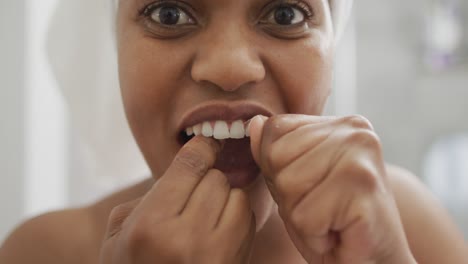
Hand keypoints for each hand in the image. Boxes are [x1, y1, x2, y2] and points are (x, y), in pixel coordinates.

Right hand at [100, 136, 255, 263]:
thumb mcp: (119, 232)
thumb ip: (150, 195)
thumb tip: (188, 168)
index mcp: (152, 226)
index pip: (191, 164)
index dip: (201, 146)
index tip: (205, 143)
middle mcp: (188, 238)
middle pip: (216, 178)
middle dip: (205, 179)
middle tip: (193, 192)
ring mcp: (217, 254)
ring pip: (237, 196)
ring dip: (224, 197)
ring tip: (205, 212)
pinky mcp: (236, 261)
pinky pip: (247, 220)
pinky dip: (236, 215)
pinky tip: (217, 227)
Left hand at [249, 115, 415, 263]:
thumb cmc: (333, 224)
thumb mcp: (293, 184)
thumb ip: (273, 153)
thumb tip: (255, 123)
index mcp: (341, 124)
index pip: (275, 128)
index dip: (278, 168)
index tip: (311, 189)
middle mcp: (356, 131)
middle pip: (276, 156)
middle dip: (288, 195)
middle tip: (323, 209)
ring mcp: (362, 155)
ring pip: (287, 185)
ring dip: (301, 217)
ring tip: (330, 221)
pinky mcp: (364, 186)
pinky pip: (305, 216)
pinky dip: (315, 237)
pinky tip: (339, 233)